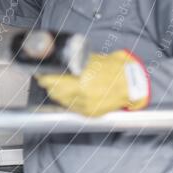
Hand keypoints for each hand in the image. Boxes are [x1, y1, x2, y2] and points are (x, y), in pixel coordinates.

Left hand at [35, 50, 149, 116]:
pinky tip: (66, 94)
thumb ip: (76, 62)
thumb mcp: (94, 59)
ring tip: (53, 85)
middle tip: (44, 77)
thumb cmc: (115, 69)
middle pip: (54, 91)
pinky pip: (71, 107)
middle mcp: (83, 95)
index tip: (39, 72)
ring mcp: (86, 106)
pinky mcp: (90, 113)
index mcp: (83, 80)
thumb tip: (59, 61)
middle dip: (48, 84)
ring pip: (61, 100)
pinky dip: (66, 100)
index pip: (53, 81)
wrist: (133, 85)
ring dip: (55, 93)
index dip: (44, 77)